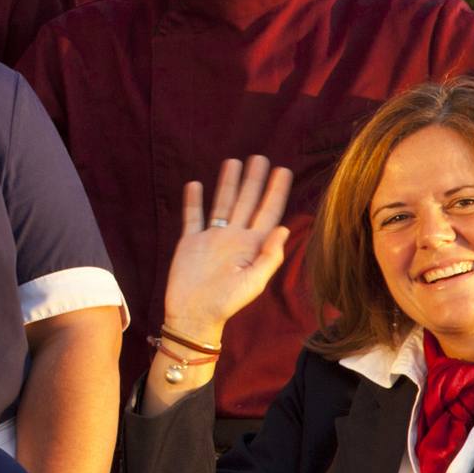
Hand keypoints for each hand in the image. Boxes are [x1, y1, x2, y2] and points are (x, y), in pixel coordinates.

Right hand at [160, 156, 294, 343]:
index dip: (277, 191)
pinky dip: (194, 201)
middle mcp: (234, 237)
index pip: (269, 212)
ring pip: (222, 203)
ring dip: (228, 183)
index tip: (283, 170)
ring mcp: (212, 238)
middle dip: (254, 179)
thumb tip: (284, 228)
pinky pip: (193, 217)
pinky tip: (196, 184)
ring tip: (233, 161)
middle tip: (260, 157)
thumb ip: (269, 256)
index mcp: (252, 246)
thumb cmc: (226, 303)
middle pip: (246, 201)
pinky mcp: (190, 242)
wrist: (192, 315)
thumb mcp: (253, 282)